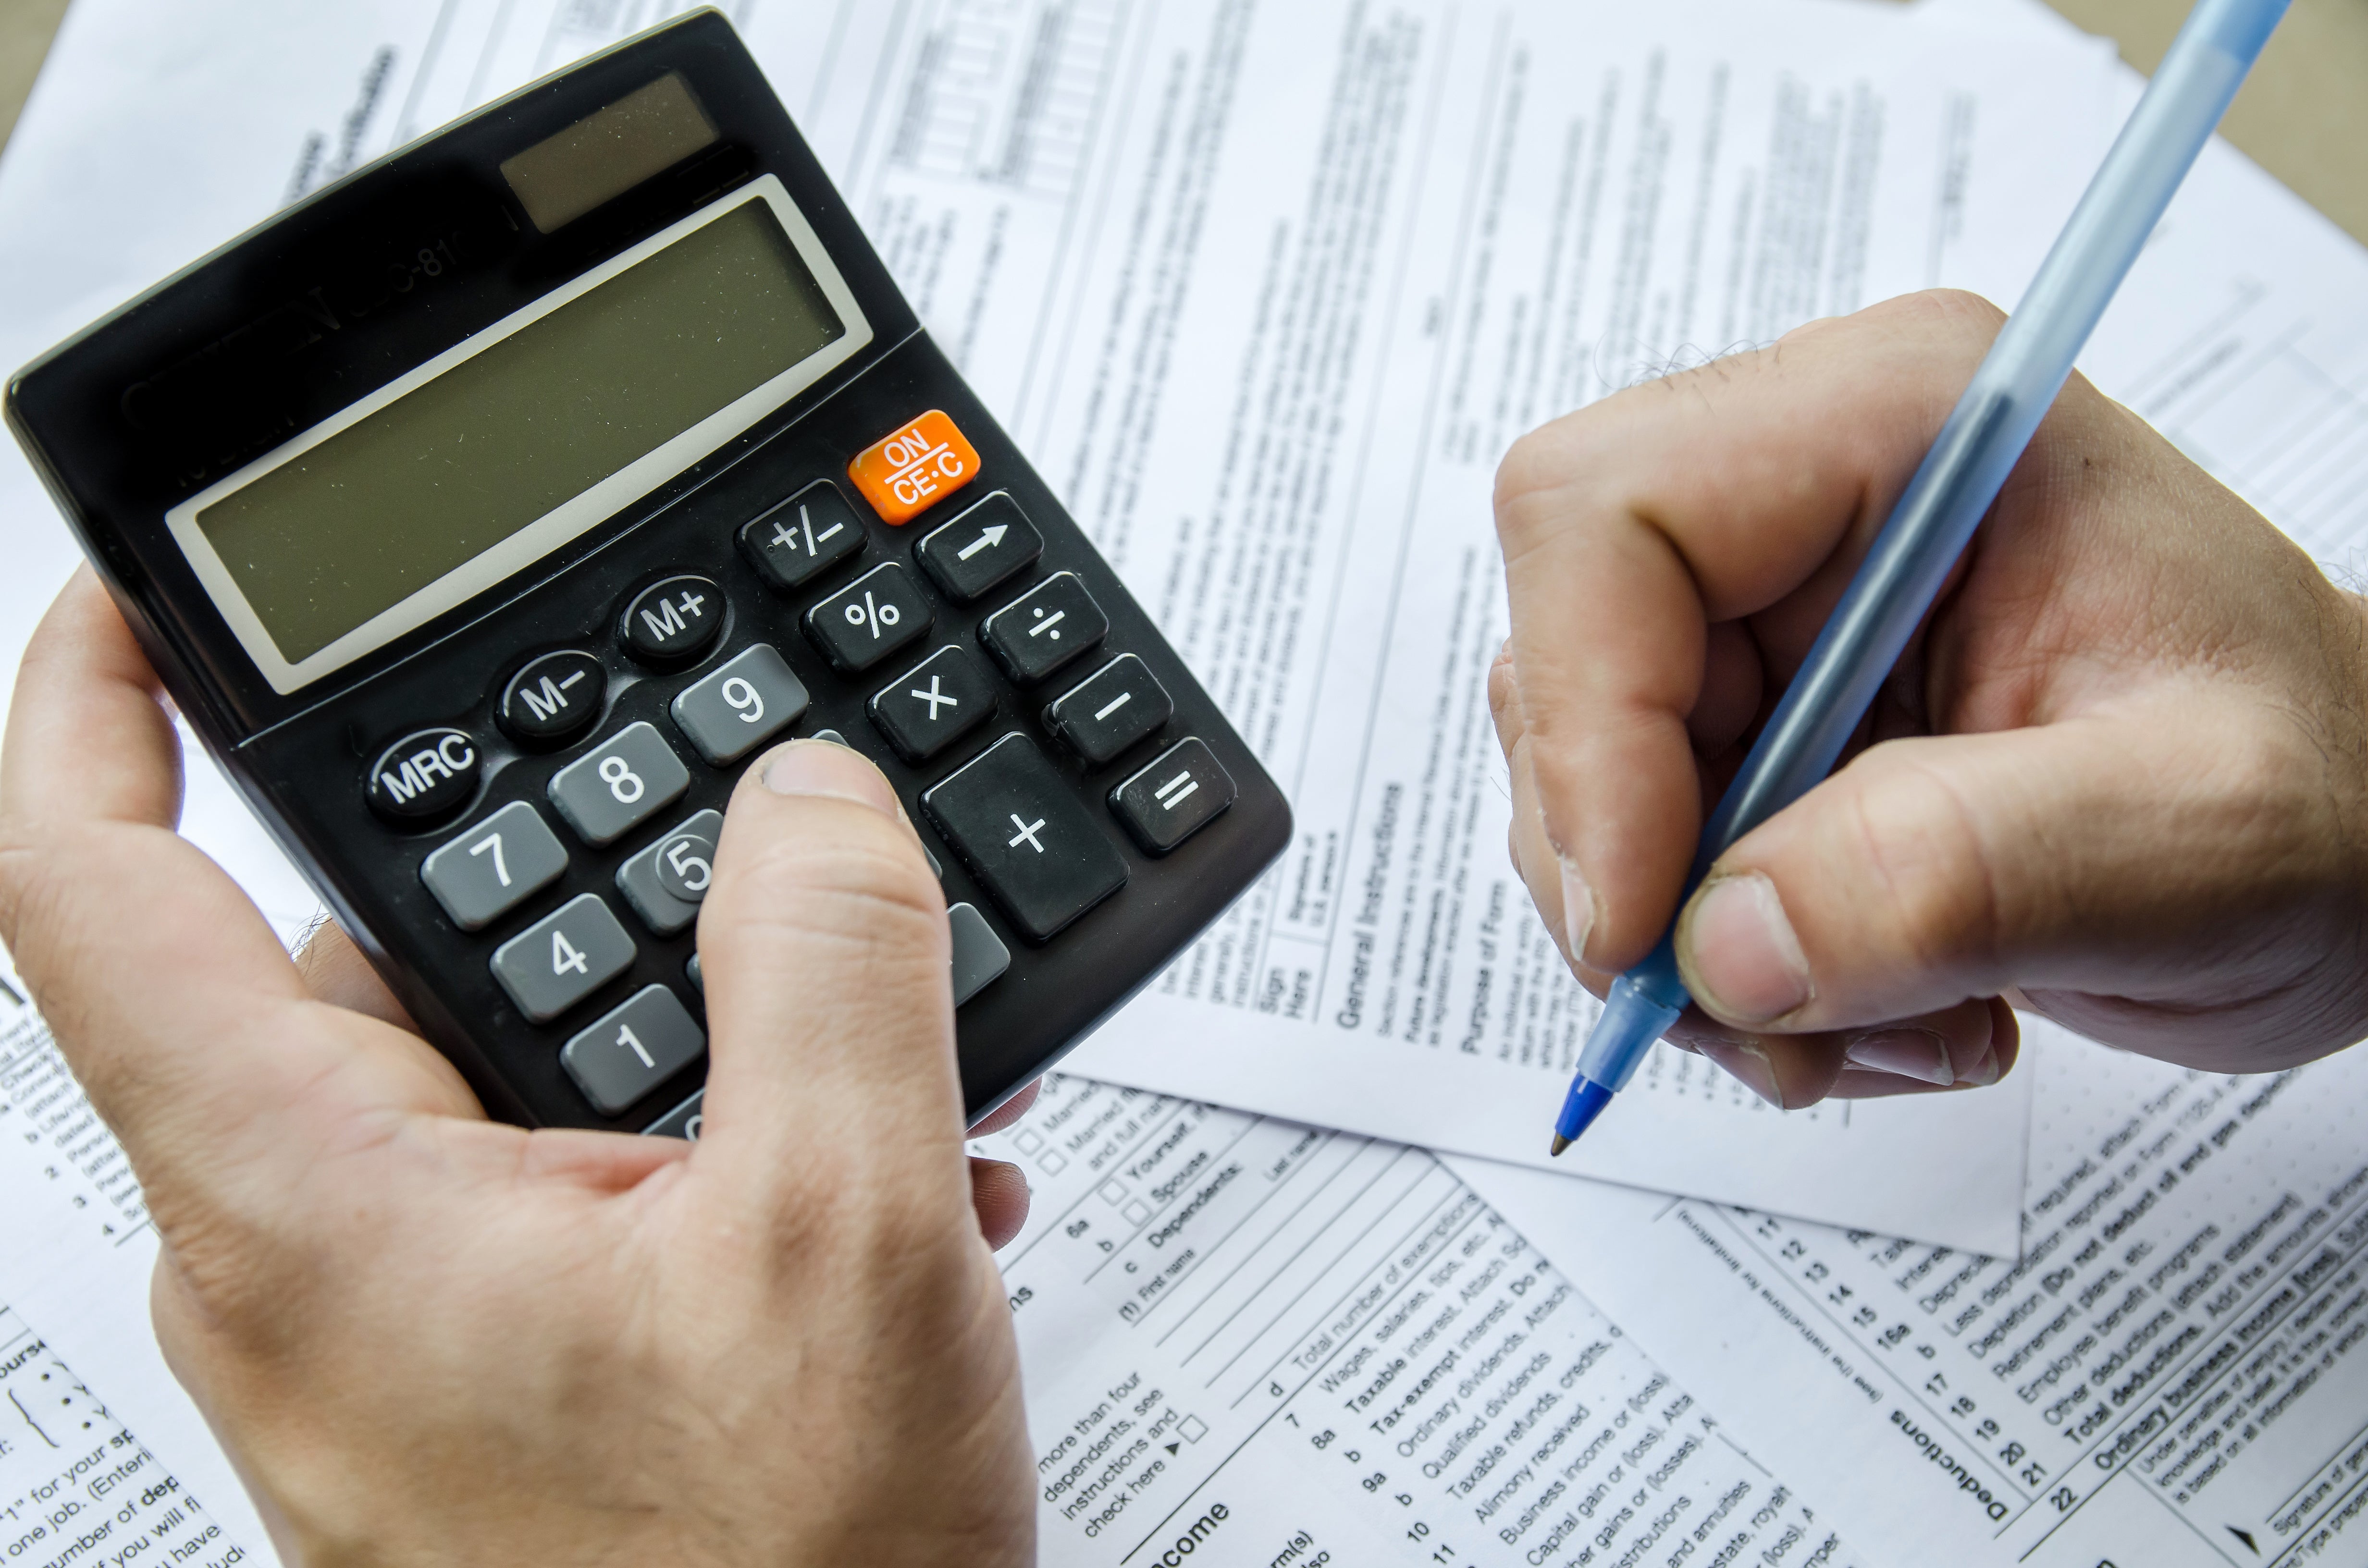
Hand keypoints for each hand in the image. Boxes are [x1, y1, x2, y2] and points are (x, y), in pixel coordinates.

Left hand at [0, 571, 1037, 1565]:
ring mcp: (384, 1337)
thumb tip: (807, 801)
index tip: (142, 604)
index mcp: (312, 1215)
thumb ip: (831, 969)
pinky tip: (846, 1177)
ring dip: (658, 1035)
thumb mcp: (854, 1242)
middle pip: (340, 966)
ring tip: (843, 1061)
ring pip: (471, 1080)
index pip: (81, 888)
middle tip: (713, 852)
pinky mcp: (471, 1382)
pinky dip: (675, 1143)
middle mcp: (305, 1274)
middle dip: (541, 884)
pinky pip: (535, 1189)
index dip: (90, 705)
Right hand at [1491, 290, 2367, 1108]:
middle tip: (1784, 1017)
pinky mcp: (1752, 710)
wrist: (2359, 840)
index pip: (1607, 518)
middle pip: (1563, 662)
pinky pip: (1634, 850)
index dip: (1584, 724)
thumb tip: (1722, 947)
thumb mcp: (2203, 842)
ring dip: (1696, 949)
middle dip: (1641, 875)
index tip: (1649, 925)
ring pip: (1582, 780)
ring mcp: (1766, 605)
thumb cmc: (2332, 794)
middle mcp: (1800, 486)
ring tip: (1889, 1018)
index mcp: (1903, 420)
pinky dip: (1724, 966)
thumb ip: (1965, 875)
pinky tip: (1873, 996)